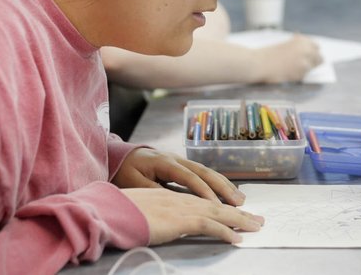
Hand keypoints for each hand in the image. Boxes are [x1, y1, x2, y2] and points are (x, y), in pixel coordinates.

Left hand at [113, 148, 244, 205]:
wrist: (121, 154)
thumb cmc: (125, 170)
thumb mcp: (133, 182)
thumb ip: (152, 190)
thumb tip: (173, 201)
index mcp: (165, 162)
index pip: (190, 178)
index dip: (204, 192)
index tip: (217, 206)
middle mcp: (177, 159)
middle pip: (205, 172)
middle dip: (223, 188)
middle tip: (239, 203)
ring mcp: (181, 160)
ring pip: (207, 172)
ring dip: (225, 185)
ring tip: (240, 198)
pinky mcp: (182, 165)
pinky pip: (203, 174)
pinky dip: (217, 183)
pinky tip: (227, 192)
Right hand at [121, 187, 262, 244]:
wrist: (106, 211)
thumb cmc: (115, 212)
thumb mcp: (137, 211)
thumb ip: (150, 213)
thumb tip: (156, 221)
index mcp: (168, 194)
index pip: (201, 199)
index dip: (219, 205)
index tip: (234, 210)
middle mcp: (178, 197)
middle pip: (215, 203)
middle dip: (238, 211)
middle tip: (256, 219)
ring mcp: (181, 207)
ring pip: (218, 212)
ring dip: (239, 220)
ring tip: (255, 227)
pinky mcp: (180, 219)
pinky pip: (209, 225)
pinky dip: (225, 232)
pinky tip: (236, 239)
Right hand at [255, 34, 322, 82]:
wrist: (259, 63)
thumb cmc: (268, 53)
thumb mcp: (286, 44)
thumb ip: (298, 46)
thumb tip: (307, 49)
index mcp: (303, 41)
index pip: (316, 46)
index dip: (312, 51)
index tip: (309, 55)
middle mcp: (306, 50)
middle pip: (319, 58)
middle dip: (313, 61)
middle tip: (304, 64)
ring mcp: (305, 63)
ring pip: (312, 68)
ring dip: (305, 69)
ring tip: (291, 69)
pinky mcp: (301, 74)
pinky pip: (304, 76)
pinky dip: (298, 75)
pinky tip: (287, 73)